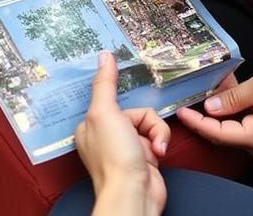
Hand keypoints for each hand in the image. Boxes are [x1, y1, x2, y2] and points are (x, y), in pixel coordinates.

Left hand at [75, 52, 169, 215]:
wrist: (135, 195)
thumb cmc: (114, 157)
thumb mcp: (104, 112)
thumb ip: (105, 83)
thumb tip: (104, 56)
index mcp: (91, 124)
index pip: (110, 97)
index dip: (121, 97)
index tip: (126, 83)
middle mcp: (107, 134)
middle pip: (135, 109)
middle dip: (146, 121)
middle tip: (143, 134)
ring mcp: (127, 146)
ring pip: (150, 122)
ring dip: (156, 132)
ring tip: (155, 149)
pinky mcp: (145, 157)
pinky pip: (158, 137)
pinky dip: (161, 143)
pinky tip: (159, 154)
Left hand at [177, 57, 252, 160]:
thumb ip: (234, 98)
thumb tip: (209, 107)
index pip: (217, 133)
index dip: (195, 122)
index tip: (178, 110)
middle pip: (222, 134)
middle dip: (205, 114)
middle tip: (193, 90)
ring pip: (231, 128)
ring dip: (219, 108)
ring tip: (214, 84)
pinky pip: (243, 123)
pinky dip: (232, 108)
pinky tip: (229, 90)